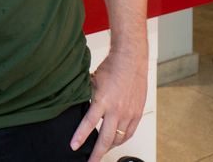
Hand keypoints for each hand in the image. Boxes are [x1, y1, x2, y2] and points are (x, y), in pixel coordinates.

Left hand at [70, 47, 147, 161]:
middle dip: (97, 153)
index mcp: (103, 100)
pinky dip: (122, 140)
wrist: (131, 60)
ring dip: (109, 147)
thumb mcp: (93, 82)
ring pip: (119, 139)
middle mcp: (117, 109)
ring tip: (101, 152)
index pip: (90, 123)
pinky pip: (129, 133)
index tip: (74, 146)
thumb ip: (88, 98)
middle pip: (106, 138)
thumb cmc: (112, 68)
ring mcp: (129, 112)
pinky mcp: (137, 113)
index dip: (81, 136)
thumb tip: (80, 108)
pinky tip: (116, 142)